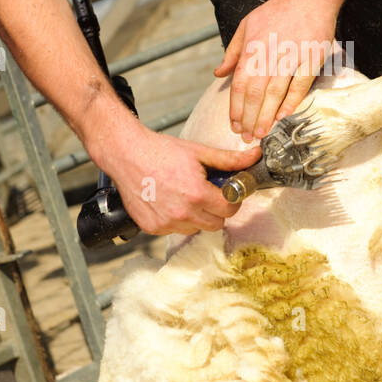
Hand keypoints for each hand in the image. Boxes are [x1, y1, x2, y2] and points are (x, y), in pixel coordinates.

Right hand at [99, 122, 261, 235]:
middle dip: (216, 210)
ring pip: (195, 230)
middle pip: (216, 224)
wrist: (126, 154)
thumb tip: (254, 156)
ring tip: (185, 196)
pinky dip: (176, 220)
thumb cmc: (160, 151)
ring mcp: (165, 223)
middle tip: (207, 194)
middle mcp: (182, 213)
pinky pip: (174, 231)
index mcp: (197, 194)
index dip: (232, 200)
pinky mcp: (152, 228)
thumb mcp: (199, 152)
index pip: (230, 210)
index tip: (227, 193)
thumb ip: (229, 160)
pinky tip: (169, 201)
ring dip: (196, 217)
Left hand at [213, 0, 339, 140]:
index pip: (239, 83)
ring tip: (262, 133)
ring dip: (267, 115)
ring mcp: (292, 56)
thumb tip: (219, 74)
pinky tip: (284, 116)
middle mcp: (270, 53)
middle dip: (249, 117)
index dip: (236, 106)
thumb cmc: (278, 11)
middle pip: (256, 92)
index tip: (234, 124)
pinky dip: (292, 102)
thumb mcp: (247, 25)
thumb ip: (233, 52)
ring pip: (276, 92)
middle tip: (246, 136)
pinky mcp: (312, 58)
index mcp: (252, 47)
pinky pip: (300, 85)